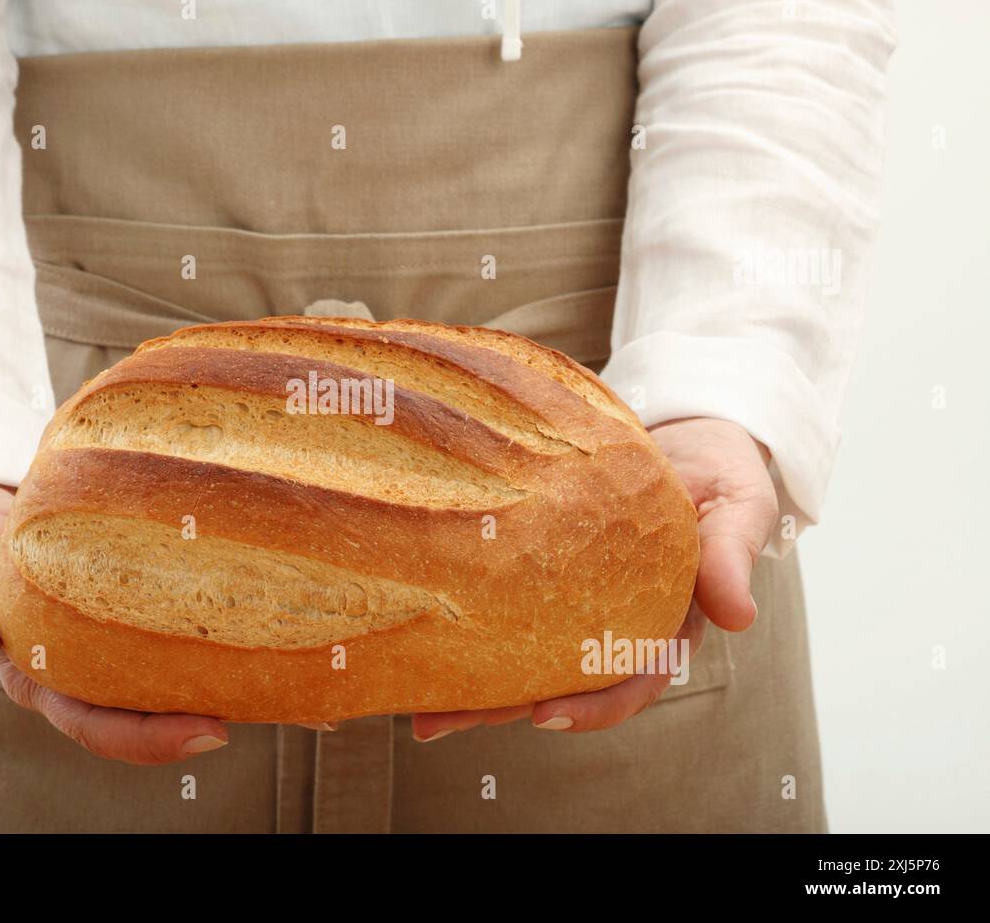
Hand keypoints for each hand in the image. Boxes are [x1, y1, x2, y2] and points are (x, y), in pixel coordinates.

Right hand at [0, 480, 230, 763]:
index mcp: (34, 670)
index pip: (93, 721)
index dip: (147, 738)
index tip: (204, 736)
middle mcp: (77, 661)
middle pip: (142, 707)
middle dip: (194, 719)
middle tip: (251, 710)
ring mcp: (103, 632)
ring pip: (161, 669)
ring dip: (210, 676)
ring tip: (268, 672)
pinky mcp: (125, 595)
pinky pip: (166, 618)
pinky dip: (205, 624)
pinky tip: (249, 613)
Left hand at [409, 416, 777, 740]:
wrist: (691, 432)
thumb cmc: (723, 472)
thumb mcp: (740, 506)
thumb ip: (733, 554)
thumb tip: (739, 617)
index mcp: (666, 622)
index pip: (631, 680)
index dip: (591, 706)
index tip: (544, 716)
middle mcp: (615, 621)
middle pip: (557, 679)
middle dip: (499, 706)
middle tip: (437, 722)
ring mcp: (577, 598)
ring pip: (523, 649)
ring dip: (471, 679)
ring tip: (414, 701)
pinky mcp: (546, 566)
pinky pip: (507, 598)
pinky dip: (468, 616)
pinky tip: (422, 629)